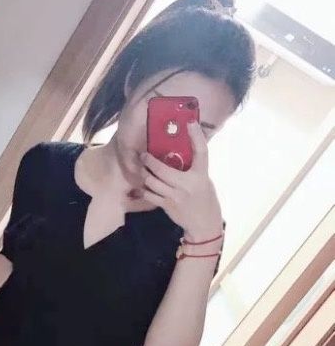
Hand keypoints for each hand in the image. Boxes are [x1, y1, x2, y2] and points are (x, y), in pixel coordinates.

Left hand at [140, 121, 223, 240]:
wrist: (204, 223)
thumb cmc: (204, 198)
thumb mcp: (204, 179)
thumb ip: (193, 167)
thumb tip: (182, 150)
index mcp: (201, 175)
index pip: (201, 151)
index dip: (196, 136)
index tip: (190, 122)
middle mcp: (187, 184)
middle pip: (162, 169)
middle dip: (149, 160)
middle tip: (143, 155)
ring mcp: (175, 196)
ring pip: (152, 181)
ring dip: (144, 174)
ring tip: (142, 169)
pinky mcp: (167, 205)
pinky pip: (149, 194)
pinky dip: (144, 188)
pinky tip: (142, 185)